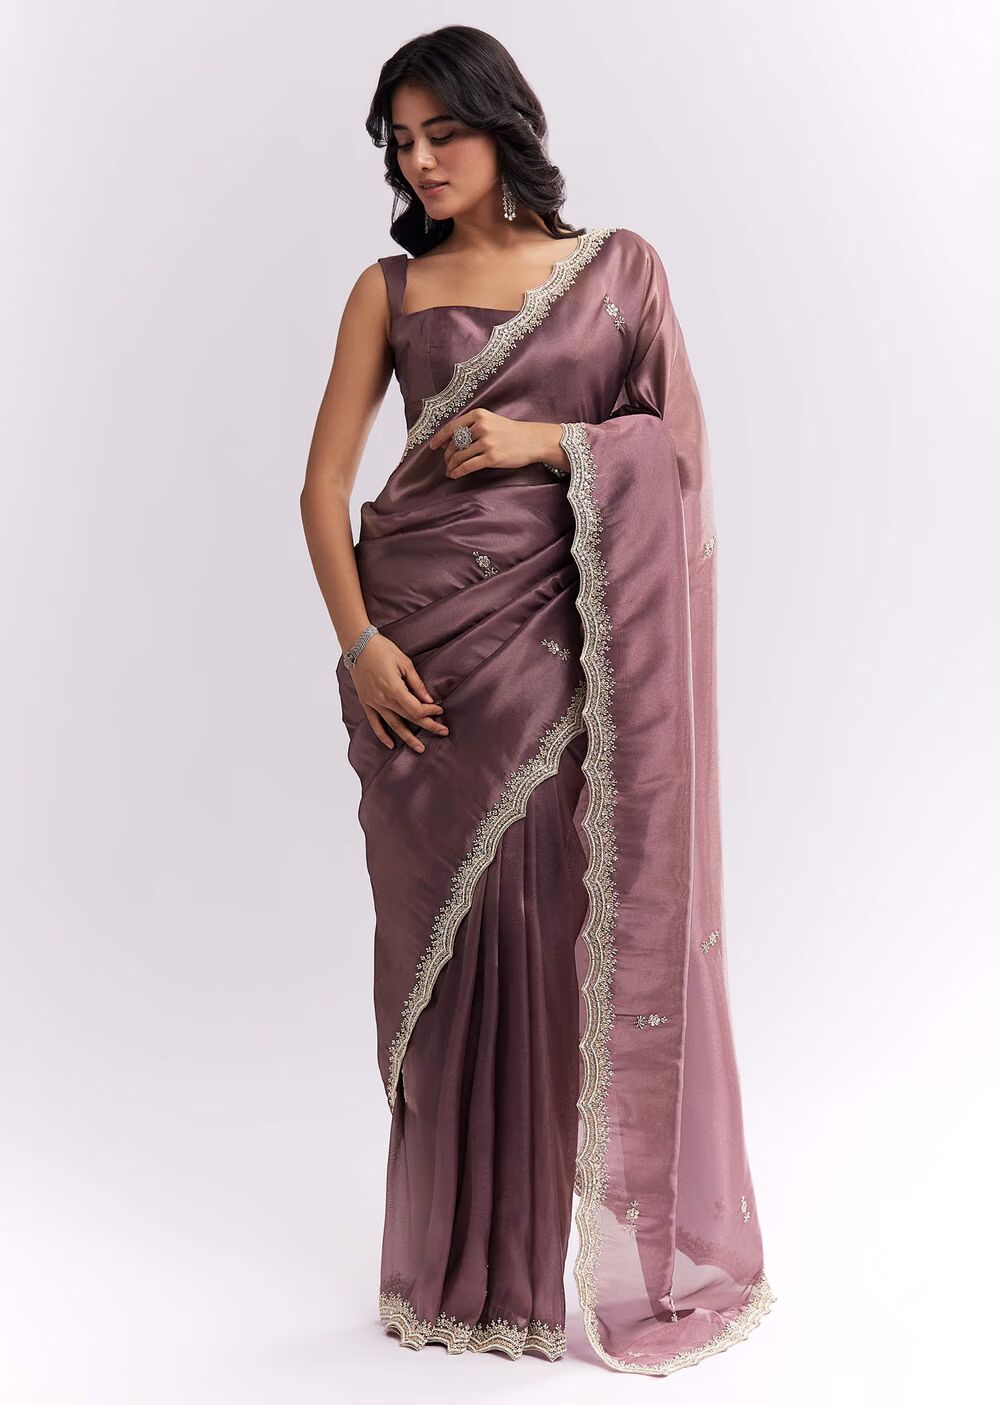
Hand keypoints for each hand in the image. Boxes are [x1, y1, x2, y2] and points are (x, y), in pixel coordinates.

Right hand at [347, 634, 447, 753]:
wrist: (358, 645)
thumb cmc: (382, 650)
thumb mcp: (404, 663)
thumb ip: (416, 683)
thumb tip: (428, 699)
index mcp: (394, 689)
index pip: (416, 709)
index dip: (430, 712)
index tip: (440, 710)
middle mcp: (383, 700)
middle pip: (409, 718)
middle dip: (428, 726)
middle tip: (443, 732)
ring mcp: (373, 703)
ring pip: (393, 725)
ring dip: (408, 738)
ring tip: (420, 748)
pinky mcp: (366, 702)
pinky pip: (374, 723)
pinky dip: (382, 735)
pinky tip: (391, 744)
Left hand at [429, 408, 556, 478]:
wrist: (533, 440)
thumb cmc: (511, 432)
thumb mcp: (491, 421)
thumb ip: (472, 427)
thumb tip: (450, 441)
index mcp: (479, 415)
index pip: (452, 427)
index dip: (439, 438)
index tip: (433, 446)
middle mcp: (481, 427)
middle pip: (454, 443)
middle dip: (447, 455)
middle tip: (446, 462)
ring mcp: (487, 442)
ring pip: (460, 456)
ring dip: (452, 465)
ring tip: (450, 470)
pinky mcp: (492, 457)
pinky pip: (468, 466)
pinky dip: (458, 472)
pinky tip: (455, 475)